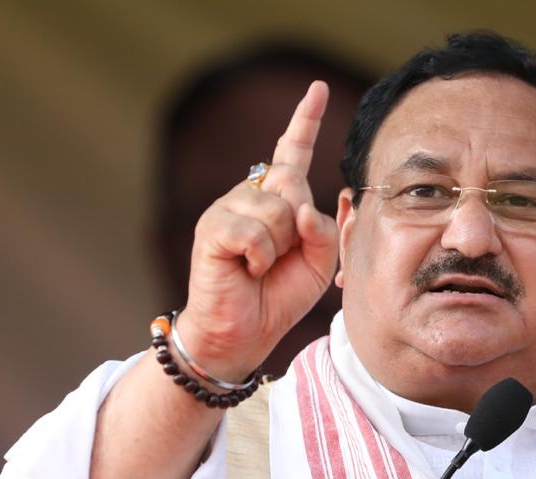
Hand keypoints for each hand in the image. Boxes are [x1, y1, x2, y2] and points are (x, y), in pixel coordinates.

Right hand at [179, 81, 339, 379]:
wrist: (243, 332)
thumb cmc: (278, 295)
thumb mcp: (318, 264)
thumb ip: (323, 230)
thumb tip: (300, 205)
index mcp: (277, 200)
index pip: (293, 153)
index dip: (306, 121)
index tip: (318, 89)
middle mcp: (250, 195)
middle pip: (293, 183)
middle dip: (298, 227)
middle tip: (278, 258)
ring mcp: (227, 208)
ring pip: (277, 210)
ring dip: (279, 247)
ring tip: (259, 267)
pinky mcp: (212, 227)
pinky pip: (254, 231)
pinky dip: (260, 257)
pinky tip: (247, 269)